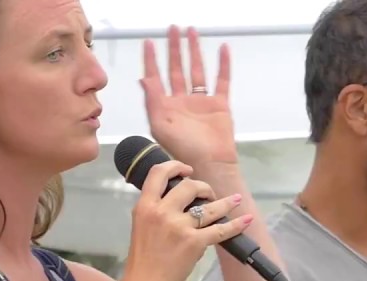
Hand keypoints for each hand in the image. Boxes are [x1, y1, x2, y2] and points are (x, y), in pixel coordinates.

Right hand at [120, 160, 252, 280]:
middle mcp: (161, 212)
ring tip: (234, 200)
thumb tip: (178, 201)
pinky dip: (236, 225)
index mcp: (145, 206)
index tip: (187, 169)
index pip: (158, 173)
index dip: (175, 166)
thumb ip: (155, 210)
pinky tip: (246, 220)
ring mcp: (179, 227)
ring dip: (225, 202)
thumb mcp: (140, 227)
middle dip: (203, 187)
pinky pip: (221, 230)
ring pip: (209, 206)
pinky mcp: (194, 242)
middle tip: (208, 194)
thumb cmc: (143, 261)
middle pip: (189, 186)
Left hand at [141, 26, 238, 168]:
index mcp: (166, 107)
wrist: (209, 164)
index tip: (149, 43)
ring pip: (197, 71)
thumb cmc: (182, 149)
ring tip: (191, 33)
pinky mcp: (219, 105)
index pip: (156, 77)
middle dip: (174, 49)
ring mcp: (201, 102)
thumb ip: (152, 101)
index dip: (151, 60)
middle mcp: (182, 102)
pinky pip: (222, 81)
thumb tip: (143, 78)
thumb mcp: (160, 125)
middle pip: (177, 69)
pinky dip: (223, 65)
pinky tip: (223, 49)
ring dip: (194, 51)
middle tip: (172, 29)